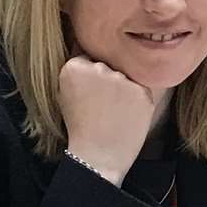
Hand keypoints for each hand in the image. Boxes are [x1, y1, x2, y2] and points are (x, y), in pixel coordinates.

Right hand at [58, 56, 156, 184]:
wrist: (99, 154)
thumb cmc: (81, 127)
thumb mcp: (66, 94)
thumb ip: (76, 72)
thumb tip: (87, 51)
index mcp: (73, 67)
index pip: (89, 60)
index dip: (91, 80)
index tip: (89, 98)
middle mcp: (97, 68)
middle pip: (108, 66)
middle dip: (108, 83)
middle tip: (102, 107)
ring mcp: (120, 79)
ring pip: (125, 76)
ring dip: (123, 90)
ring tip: (113, 113)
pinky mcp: (140, 90)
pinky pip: (140, 88)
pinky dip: (137, 100)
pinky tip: (126, 115)